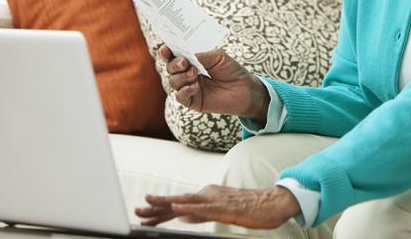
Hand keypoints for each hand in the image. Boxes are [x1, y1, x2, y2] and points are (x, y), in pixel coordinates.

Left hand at [135, 184, 301, 228]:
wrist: (273, 202)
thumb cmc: (250, 208)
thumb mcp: (221, 211)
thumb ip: (202, 213)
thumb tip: (183, 216)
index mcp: (207, 196)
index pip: (179, 204)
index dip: (160, 210)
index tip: (143, 216)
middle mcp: (208, 194)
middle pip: (178, 201)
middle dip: (156, 207)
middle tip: (137, 210)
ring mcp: (216, 200)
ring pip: (187, 202)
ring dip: (166, 204)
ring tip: (149, 204)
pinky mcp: (225, 207)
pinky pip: (205, 208)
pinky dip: (190, 208)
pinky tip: (178, 210)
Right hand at [158, 45, 268, 121]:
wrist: (245, 89)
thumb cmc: (232, 70)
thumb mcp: (218, 57)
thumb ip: (201, 56)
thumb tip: (185, 56)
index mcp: (191, 60)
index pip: (173, 55)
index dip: (166, 52)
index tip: (165, 48)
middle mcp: (187, 73)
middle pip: (170, 68)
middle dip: (174, 64)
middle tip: (185, 62)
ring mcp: (189, 87)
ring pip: (173, 81)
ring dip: (181, 76)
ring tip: (195, 73)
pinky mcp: (193, 101)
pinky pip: (180, 96)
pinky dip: (184, 90)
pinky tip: (195, 86)